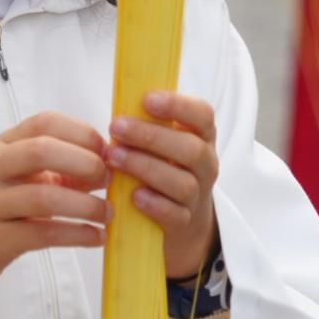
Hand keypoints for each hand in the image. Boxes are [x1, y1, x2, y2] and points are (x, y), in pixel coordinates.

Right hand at [0, 112, 110, 318]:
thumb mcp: (18, 180)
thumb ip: (57, 170)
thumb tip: (106, 166)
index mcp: (3, 147)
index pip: (45, 122)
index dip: (82, 132)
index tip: (107, 150)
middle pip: (42, 150)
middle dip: (84, 162)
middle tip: (107, 179)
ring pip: (43, 196)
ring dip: (85, 205)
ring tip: (106, 213)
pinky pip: (43, 233)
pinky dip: (77, 234)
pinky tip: (96, 237)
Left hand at [107, 92, 219, 278]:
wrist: (179, 222)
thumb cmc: (162, 168)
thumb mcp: (161, 142)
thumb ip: (147, 121)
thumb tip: (119, 94)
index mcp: (201, 136)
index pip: (203, 115)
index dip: (178, 105)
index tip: (147, 99)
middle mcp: (205, 164)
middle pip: (191, 149)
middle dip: (151, 136)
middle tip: (116, 127)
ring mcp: (198, 195)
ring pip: (182, 183)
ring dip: (145, 167)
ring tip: (113, 158)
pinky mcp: (184, 223)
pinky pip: (175, 215)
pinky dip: (155, 205)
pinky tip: (134, 195)